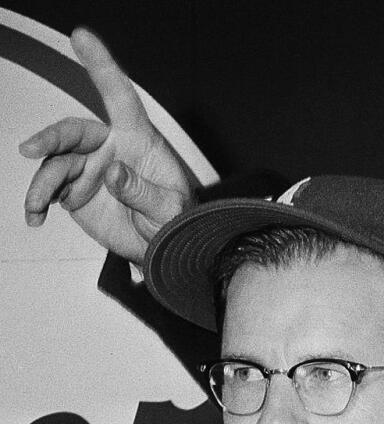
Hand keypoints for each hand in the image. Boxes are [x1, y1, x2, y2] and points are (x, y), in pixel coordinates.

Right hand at [21, 29, 194, 260]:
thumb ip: (144, 193)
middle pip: (74, 131)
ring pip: (57, 162)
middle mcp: (109, 147)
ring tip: (36, 203)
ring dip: (42, 182)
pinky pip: (51, 187)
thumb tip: (114, 172)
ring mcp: (90, 167)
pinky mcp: (76, 188)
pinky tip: (36, 214)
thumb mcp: (170, 212)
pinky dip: (40, 200)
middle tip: (31, 149)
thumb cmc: (174, 223)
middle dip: (51, 138)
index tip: (81, 36)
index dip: (101, 65)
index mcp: (139, 140)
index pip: (120, 97)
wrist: (161, 250)